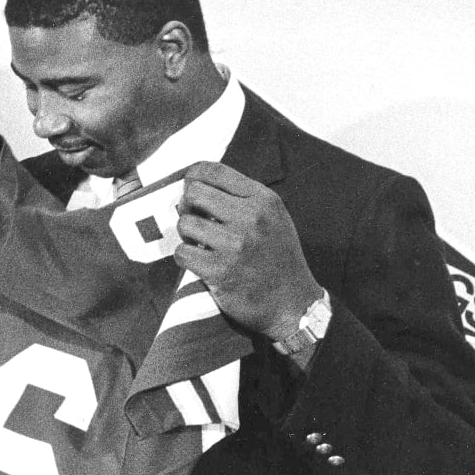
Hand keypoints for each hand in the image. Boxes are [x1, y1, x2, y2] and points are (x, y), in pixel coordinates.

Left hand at [174, 162, 322, 339]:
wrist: (293, 303)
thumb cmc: (277, 258)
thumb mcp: (272, 218)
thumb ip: (241, 199)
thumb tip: (194, 186)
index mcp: (263, 200)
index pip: (214, 170)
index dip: (193, 175)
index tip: (189, 186)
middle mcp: (251, 217)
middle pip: (193, 192)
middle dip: (187, 206)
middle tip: (194, 220)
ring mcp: (236, 244)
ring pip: (184, 223)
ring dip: (186, 235)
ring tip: (200, 244)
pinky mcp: (221, 271)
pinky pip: (182, 253)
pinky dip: (185, 258)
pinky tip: (198, 262)